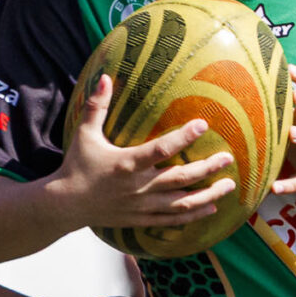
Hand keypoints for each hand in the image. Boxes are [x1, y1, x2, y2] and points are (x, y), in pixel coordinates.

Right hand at [56, 73, 237, 226]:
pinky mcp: (142, 219)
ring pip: (182, 203)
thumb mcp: (85, 133)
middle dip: (207, 168)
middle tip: (228, 158)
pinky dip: (194, 215)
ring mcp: (142, 206)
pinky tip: (211, 208)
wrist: (65, 204)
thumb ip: (97, 105)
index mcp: (126, 163)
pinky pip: (173, 219)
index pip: (161, 150)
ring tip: (229, 186)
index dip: (183, 137)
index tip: (203, 125)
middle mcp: (138, 186)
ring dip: (208, 195)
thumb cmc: (77, 165)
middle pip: (180, 178)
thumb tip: (106, 76)